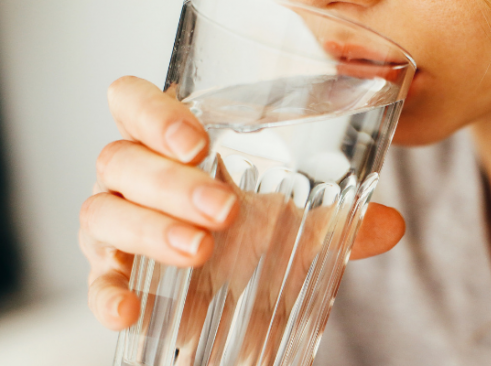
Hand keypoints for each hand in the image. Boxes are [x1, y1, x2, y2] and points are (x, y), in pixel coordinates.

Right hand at [79, 76, 405, 333]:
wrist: (227, 288)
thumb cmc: (249, 233)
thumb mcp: (294, 220)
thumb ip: (338, 219)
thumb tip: (391, 225)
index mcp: (170, 146)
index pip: (134, 103)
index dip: (154, 113)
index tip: (197, 142)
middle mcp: (134, 178)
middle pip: (122, 159)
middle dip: (172, 183)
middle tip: (224, 209)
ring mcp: (115, 224)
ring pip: (103, 212)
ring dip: (151, 230)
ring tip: (201, 250)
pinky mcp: (113, 273)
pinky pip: (96, 279)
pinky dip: (108, 293)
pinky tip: (132, 308)